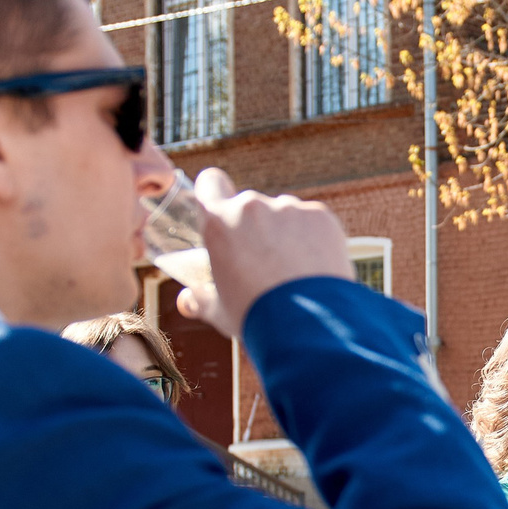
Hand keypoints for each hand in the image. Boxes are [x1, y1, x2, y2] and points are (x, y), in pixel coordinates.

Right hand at [170, 168, 355, 336]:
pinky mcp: (320, 216)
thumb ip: (199, 299)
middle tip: (263, 262)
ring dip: (286, 234)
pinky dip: (314, 239)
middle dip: (255, 228)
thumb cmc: (254, 317)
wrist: (305, 325)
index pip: (210, 182)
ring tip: (294, 272)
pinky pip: (312, 222)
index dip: (215, 193)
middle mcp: (251, 207)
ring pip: (284, 215)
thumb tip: (187, 301)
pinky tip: (314, 268)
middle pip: (250, 207)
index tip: (222, 210)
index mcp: (218, 222)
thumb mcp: (218, 310)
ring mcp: (288, 209)